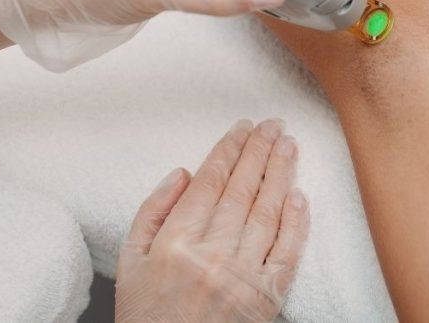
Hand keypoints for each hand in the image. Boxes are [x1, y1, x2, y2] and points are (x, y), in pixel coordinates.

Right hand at [115, 120, 309, 321]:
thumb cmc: (146, 316)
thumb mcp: (129, 263)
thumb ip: (152, 212)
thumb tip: (183, 173)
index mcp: (176, 243)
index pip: (210, 182)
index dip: (229, 150)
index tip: (242, 128)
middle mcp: (211, 255)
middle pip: (242, 189)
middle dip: (259, 151)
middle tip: (273, 124)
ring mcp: (242, 276)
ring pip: (267, 212)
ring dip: (281, 173)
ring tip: (288, 145)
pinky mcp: (267, 298)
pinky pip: (286, 252)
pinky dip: (296, 222)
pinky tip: (299, 195)